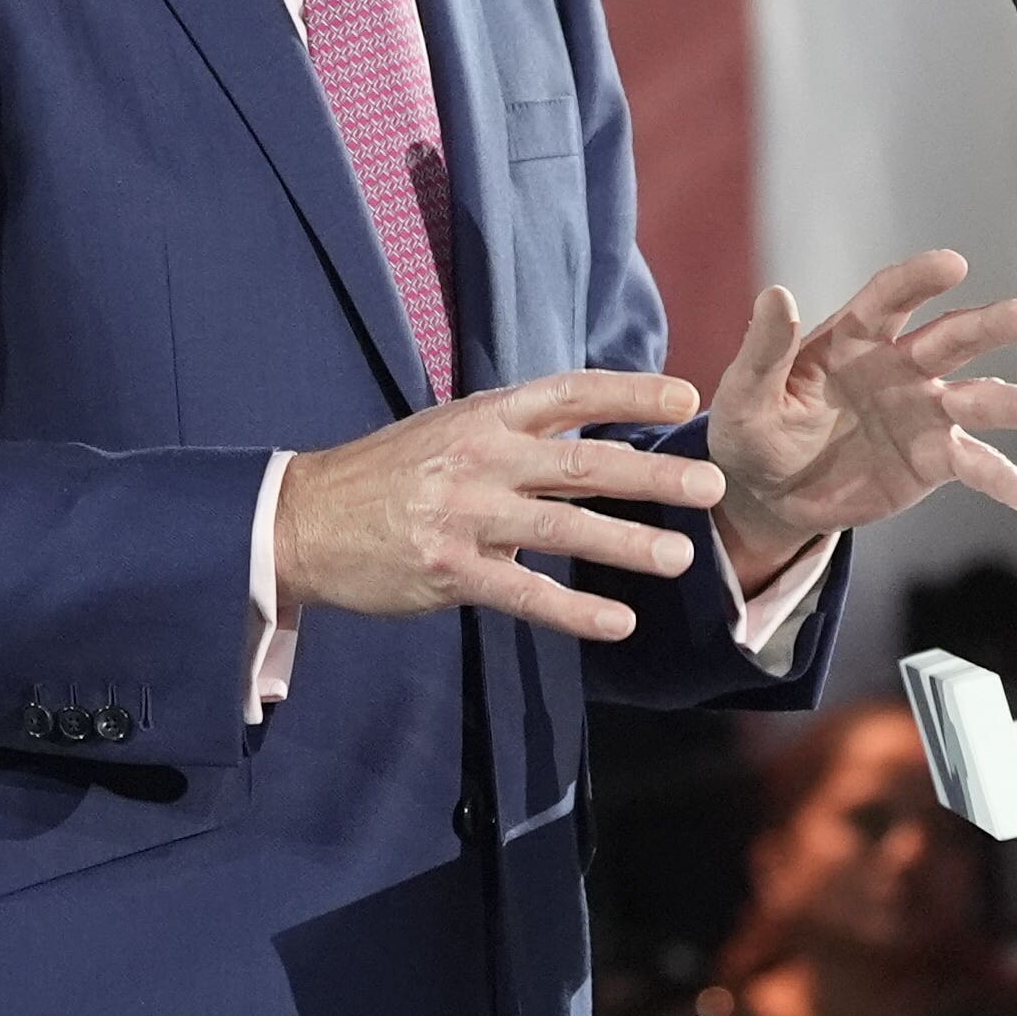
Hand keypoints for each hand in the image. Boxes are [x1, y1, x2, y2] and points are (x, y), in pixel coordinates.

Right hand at [278, 368, 741, 644]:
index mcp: (485, 415)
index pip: (570, 392)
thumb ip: (516, 431)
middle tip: (711, 485)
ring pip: (563, 527)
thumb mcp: (450, 428)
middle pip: (583, 462)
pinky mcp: (450, 571)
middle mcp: (481, 457)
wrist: (305, 518)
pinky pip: (524, 594)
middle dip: (653, 474)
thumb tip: (593, 433)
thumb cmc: (390, 473)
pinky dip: (574, 610)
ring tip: (680, 558)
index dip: (630, 393)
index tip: (685, 399)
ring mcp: (466, 515)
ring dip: (627, 543)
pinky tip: (617, 622)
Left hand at [704, 249, 1016, 586]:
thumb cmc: (752, 430)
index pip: (892, 297)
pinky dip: (1004, 480)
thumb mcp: (745, 394)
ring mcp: (923, 411)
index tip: (954, 265)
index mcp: (854, 336)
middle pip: (952, 338)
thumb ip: (764, 349)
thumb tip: (776, 294)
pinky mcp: (932, 459)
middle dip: (992, 326)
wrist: (768, 492)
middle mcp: (899, 365)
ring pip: (979, 400)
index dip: (921, 279)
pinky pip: (974, 466)